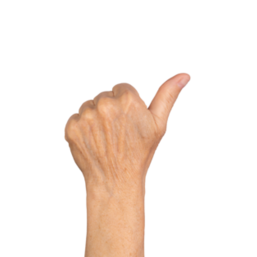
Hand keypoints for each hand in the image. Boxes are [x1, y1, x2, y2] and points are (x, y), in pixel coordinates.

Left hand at [63, 73, 191, 194]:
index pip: (122, 89)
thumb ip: (168, 95)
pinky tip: (92, 142)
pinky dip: (81, 129)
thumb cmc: (140, 153)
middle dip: (110, 110)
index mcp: (128, 100)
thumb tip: (185, 75)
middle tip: (117, 133)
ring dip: (94, 118)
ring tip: (105, 138)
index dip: (126, 106)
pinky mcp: (71, 128)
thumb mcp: (159, 125)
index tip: (129, 123)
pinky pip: (75, 119)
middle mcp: (105, 104)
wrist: (115, 182)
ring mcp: (86, 116)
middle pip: (104, 96)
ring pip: (89, 106)